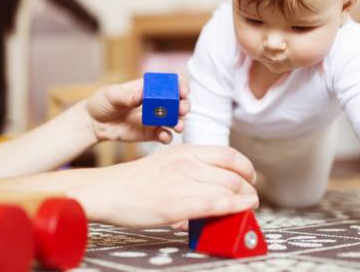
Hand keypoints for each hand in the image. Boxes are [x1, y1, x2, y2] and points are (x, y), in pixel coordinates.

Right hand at [69, 145, 258, 226]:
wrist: (108, 191)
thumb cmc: (136, 181)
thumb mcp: (167, 163)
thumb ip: (191, 169)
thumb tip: (214, 184)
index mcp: (186, 150)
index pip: (229, 154)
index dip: (246, 168)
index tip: (250, 178)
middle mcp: (188, 162)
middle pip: (234, 174)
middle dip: (249, 187)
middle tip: (251, 197)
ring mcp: (184, 182)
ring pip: (230, 188)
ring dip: (246, 199)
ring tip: (248, 206)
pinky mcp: (179, 204)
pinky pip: (217, 204)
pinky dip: (236, 207)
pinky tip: (242, 210)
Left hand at [86, 77, 189, 143]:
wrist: (94, 123)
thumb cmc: (103, 102)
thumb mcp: (111, 94)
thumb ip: (126, 95)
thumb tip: (140, 96)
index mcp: (148, 88)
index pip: (170, 84)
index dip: (180, 86)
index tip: (183, 91)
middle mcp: (155, 102)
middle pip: (177, 102)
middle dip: (184, 105)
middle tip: (183, 110)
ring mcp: (154, 119)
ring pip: (174, 120)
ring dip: (179, 122)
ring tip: (178, 126)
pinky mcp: (150, 133)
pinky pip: (164, 135)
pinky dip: (167, 137)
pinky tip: (164, 137)